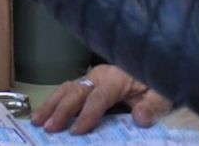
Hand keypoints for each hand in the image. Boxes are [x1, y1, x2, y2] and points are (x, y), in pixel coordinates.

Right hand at [31, 64, 171, 132]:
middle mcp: (100, 75)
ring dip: (50, 104)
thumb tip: (140, 118)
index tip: (75, 131)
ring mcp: (91, 77)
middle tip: (49, 127)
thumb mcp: (161, 95)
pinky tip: (42, 113)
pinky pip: (67, 90)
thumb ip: (152, 106)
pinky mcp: (87, 82)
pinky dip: (53, 101)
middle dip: (61, 109)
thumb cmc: (155, 83)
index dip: (86, 115)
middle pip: (75, 91)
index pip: (98, 98)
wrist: (152, 67)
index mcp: (117, 78)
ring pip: (66, 88)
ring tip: (36, 121)